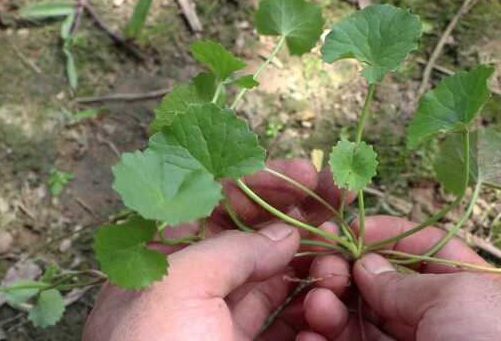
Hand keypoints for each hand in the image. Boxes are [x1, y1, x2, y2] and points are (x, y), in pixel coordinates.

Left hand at [83, 158, 350, 339]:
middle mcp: (190, 287)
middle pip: (249, 236)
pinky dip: (311, 315)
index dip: (261, 182)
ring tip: (337, 267)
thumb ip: (230, 249)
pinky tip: (326, 308)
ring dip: (311, 268)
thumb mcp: (177, 290)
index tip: (309, 175)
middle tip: (341, 203)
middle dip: (297, 218)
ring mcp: (219, 324)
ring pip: (273, 279)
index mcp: (158, 261)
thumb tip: (285, 231)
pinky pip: (285, 325)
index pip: (212, 201)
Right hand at [299, 216, 500, 340]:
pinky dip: (325, 340)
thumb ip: (405, 282)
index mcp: (472, 289)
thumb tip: (366, 265)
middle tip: (322, 268)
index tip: (348, 230)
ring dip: (331, 306)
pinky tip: (309, 333)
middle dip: (348, 272)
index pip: (426, 250)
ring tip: (316, 304)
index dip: (388, 234)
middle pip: (385, 286)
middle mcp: (440, 319)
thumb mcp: (458, 297)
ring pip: (363, 320)